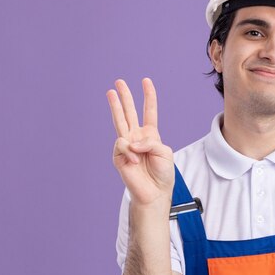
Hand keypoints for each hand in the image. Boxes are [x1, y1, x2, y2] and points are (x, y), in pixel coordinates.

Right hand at [106, 78, 173, 205]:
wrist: (155, 192)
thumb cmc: (162, 174)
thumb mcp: (164, 152)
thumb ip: (150, 142)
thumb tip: (131, 141)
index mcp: (150, 135)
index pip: (149, 112)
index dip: (149, 97)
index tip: (146, 82)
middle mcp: (137, 137)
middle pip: (130, 113)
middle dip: (125, 97)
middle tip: (119, 82)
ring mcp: (127, 145)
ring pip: (119, 121)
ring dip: (115, 106)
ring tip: (111, 92)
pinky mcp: (119, 155)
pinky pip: (123, 145)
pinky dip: (130, 151)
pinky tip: (135, 161)